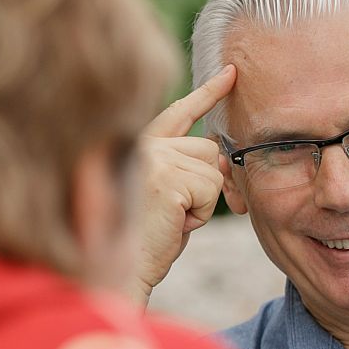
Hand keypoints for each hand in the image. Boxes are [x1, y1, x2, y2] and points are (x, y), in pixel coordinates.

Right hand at [130, 64, 236, 305]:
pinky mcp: (165, 177)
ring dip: (202, 203)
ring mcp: (151, 157)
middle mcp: (140, 143)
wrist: (118, 274)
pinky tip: (173, 225)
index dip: (207, 93)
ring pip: (212, 170)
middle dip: (206, 183)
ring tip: (170, 220)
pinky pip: (211, 190)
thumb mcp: (162, 197)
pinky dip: (201, 215)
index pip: (178, 112)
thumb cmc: (140, 243)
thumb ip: (181, 170)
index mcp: (136, 145)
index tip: (230, 74)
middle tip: (181, 214)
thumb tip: (220, 160)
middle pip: (207, 147)